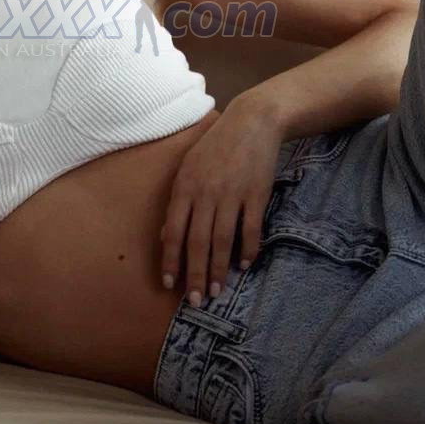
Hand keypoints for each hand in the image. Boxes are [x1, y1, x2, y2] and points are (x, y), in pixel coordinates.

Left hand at [159, 101, 284, 306]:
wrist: (252, 122)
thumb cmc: (216, 146)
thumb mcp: (188, 167)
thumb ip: (179, 201)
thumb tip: (167, 236)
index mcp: (184, 187)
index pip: (174, 231)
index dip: (171, 260)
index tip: (169, 284)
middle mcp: (206, 193)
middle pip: (198, 242)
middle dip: (195, 274)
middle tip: (195, 301)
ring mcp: (232, 195)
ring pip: (222, 240)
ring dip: (219, 269)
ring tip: (217, 291)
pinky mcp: (256, 195)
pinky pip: (250, 229)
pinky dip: (247, 249)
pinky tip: (244, 265)